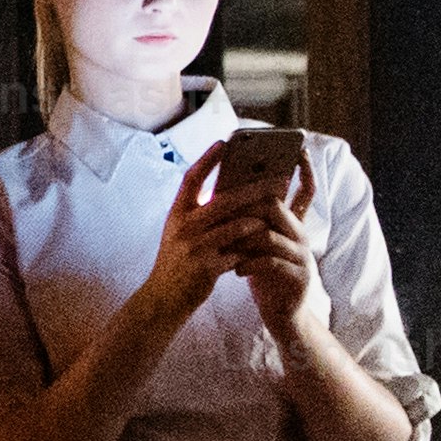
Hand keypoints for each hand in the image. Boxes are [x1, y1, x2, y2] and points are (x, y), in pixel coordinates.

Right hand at [127, 148, 281, 335]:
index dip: (207, 160)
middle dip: (255, 188)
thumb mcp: (180, 232)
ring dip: (259, 219)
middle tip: (279, 180)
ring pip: (235, 226)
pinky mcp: (206, 268)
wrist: (162, 298)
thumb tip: (230, 193)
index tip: (224, 142)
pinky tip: (266, 244)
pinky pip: (238, 253)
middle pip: (224, 200)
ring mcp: (194, 247)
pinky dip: (253, 248)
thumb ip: (199, 213)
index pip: (190, 179)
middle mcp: (183, 226)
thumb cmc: (177, 262)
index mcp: (177, 213)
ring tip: (277, 212)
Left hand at [224, 161, 330, 348]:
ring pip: (270, 235)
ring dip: (242, 237)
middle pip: (277, 207)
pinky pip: (270, 262)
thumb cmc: (264, 271)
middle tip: (224, 203)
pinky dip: (249, 263)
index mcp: (292, 222)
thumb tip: (227, 188)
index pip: (305, 189)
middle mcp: (301, 234)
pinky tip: (235, 269)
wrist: (281, 311)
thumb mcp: (258, 241)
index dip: (304, 170)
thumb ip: (251, 217)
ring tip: (224, 244)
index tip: (297, 149)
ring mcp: (302, 255)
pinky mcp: (297, 276)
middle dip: (248, 203)